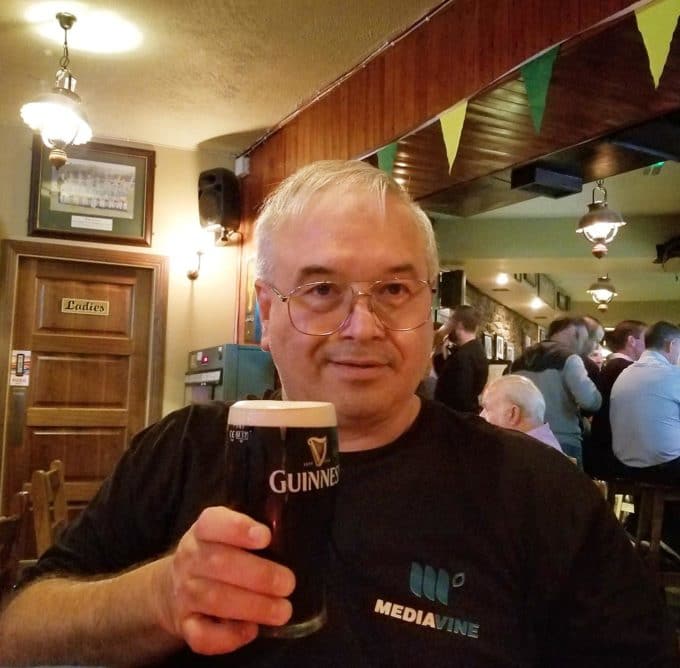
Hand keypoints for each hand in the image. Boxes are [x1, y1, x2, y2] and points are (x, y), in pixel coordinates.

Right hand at [156, 506, 295, 655]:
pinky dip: (228, 636)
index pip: (212, 522)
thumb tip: (290, 538)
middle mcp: (190, 558)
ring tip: (282, 611)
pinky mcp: (185, 624)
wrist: (172, 586)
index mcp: (203, 530)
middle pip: (219, 563)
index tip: (266, 536)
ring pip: (215, 599)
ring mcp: (184, 592)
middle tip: (288, 584)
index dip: (238, 528)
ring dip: (253, 606)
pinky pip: (201, 635)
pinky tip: (251, 630)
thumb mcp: (226, 533)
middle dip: (259, 575)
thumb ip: (252, 532)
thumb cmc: (216, 553)